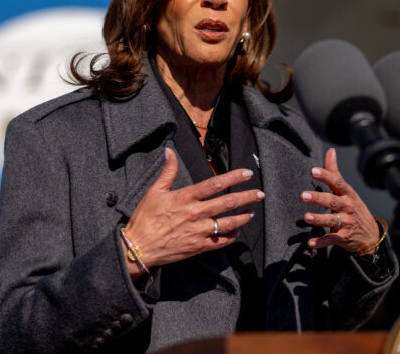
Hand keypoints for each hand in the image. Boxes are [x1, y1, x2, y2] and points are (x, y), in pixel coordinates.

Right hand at [122, 148, 264, 278]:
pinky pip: (221, 242)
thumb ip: (167, 171)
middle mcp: (196, 213)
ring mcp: (199, 232)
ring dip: (243, 217)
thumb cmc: (145, 218)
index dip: (233, 177)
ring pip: (228, 223)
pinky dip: (231, 237)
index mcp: (186, 197)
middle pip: (227, 203)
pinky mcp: (198, 247)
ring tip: (252, 212)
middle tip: (260, 193)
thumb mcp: (154, 191)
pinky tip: (237, 232)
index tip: (247, 173)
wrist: (139, 247)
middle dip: (246, 197)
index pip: (215, 184)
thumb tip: (170, 151)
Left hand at [301, 148, 379, 254]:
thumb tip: (331, 151)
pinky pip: (331, 239)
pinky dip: (321, 242)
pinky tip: (310, 243)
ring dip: (319, 219)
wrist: (371, 235)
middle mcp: (347, 207)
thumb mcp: (347, 191)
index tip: (313, 170)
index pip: (337, 183)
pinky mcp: (343, 237)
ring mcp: (346, 223)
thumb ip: (335, 172)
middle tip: (303, 195)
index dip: (326, 176)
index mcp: (347, 194)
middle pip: (332, 201)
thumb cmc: (354, 208)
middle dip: (318, 198)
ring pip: (332, 220)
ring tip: (306, 217)